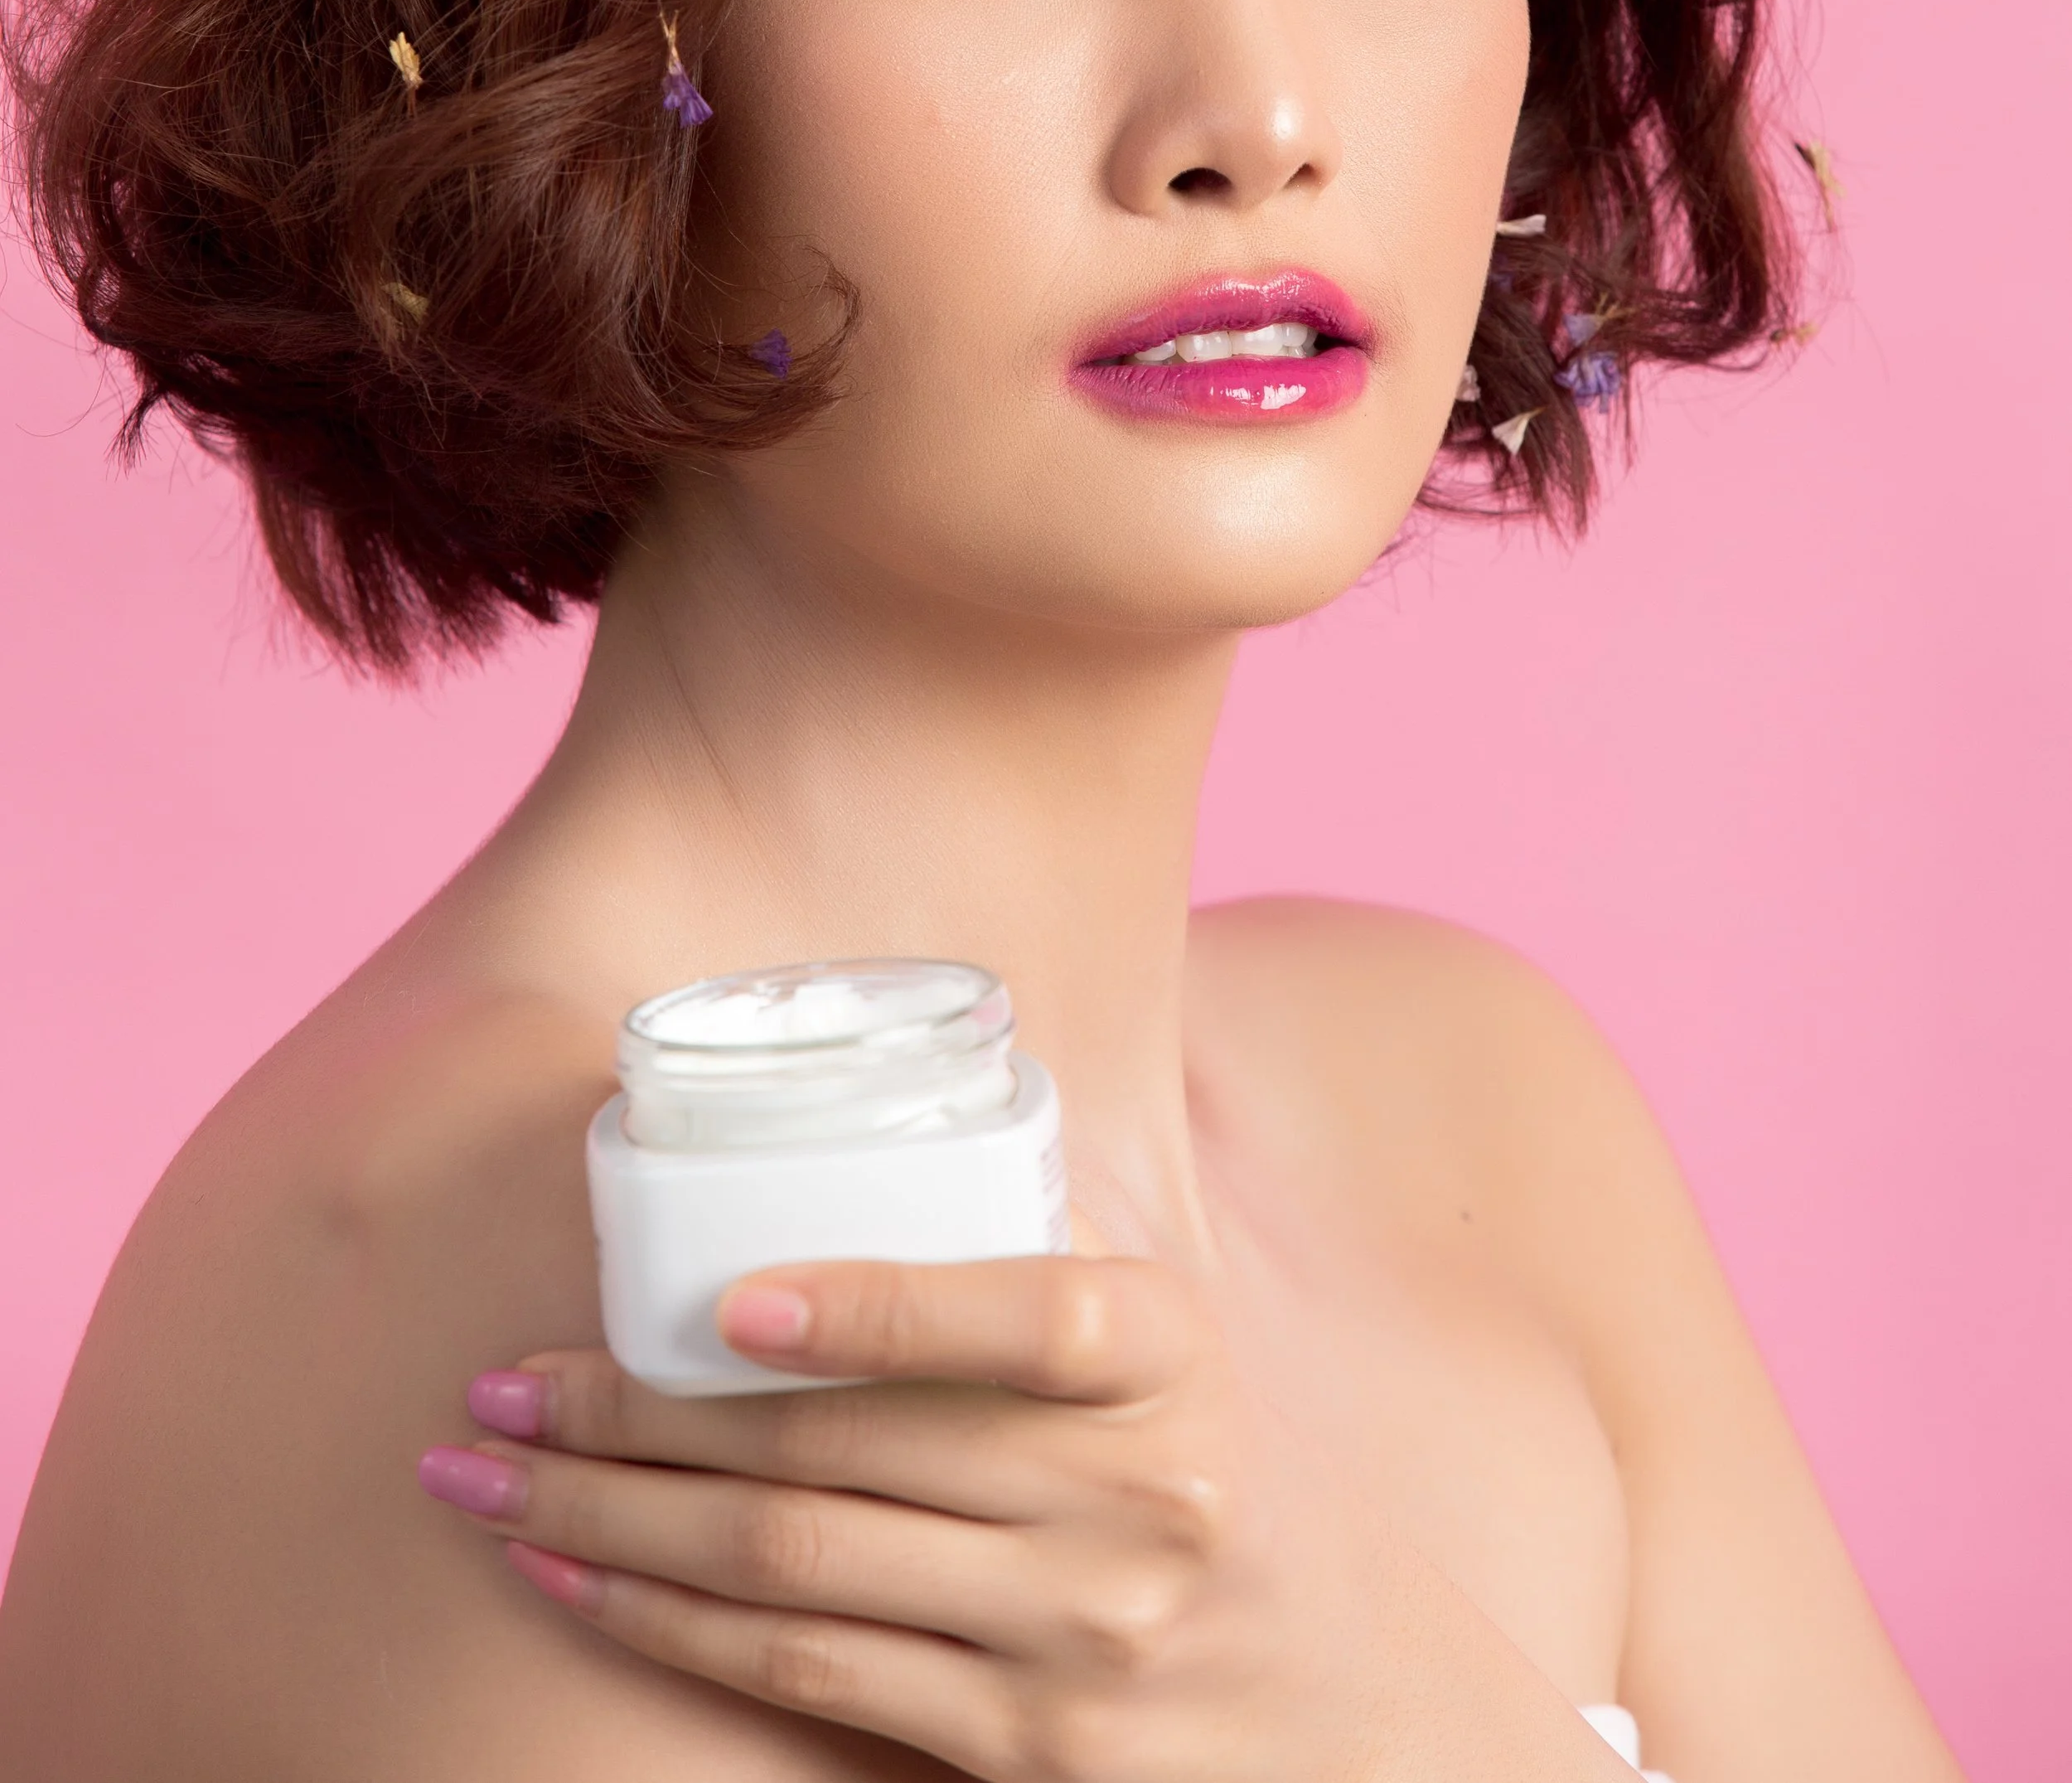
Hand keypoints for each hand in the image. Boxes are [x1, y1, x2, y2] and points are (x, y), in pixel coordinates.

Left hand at [422, 1256, 1612, 1780]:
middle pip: (842, 1458)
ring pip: (795, 1573)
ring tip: (482, 1472)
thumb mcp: (1177, 1353)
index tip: (721, 1297)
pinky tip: (573, 1575)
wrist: (1363, 1712)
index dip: (867, 1307)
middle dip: (636, 1417)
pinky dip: (671, 1624)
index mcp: (1169, 1360)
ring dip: (610, 1522)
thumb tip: (837, 1123)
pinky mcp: (1030, 1756)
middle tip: (495, 1377)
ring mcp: (1081, 1643)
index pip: (1021, 1317)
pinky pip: (812, 1680)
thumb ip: (1034, 1274)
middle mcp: (1134, 1500)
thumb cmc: (1219, 1481)